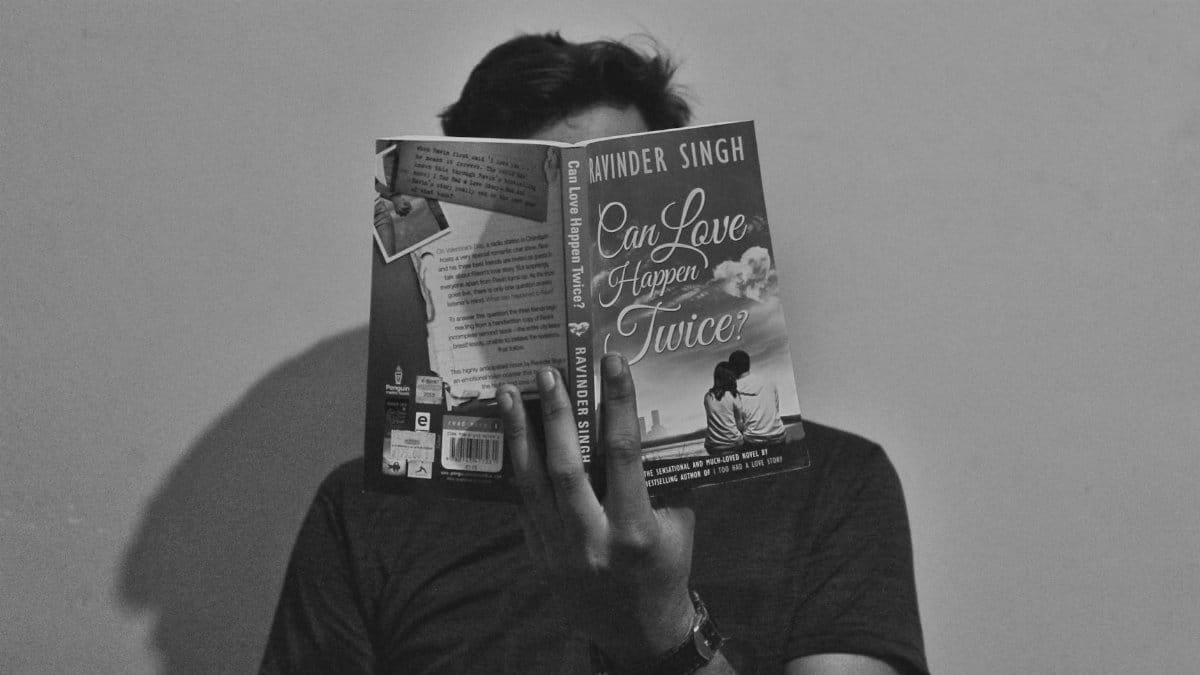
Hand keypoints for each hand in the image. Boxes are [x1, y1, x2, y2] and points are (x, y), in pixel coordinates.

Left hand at [498, 354, 695, 667]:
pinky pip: (524, 503)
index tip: (612, 363)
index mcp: (636, 530)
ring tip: (509, 393)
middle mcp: (593, 540)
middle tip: (546, 373)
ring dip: (519, 433)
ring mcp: (559, 550)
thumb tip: (656, 420)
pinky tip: (511, 435)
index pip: (625, 454)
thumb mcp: (679, 524)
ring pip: (531, 483)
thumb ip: (664, 479)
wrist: (637, 632)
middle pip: (565, 467)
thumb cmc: (666, 570)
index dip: (618, 404)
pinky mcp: (537, 554)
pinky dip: (517, 466)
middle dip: (555, 415)